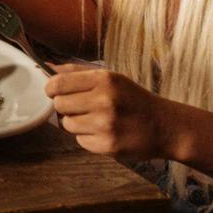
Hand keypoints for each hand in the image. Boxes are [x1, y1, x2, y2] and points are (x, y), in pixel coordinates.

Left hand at [45, 67, 176, 161]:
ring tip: (96, 120)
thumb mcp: (111, 78)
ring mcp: (106, 125)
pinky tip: (104, 133)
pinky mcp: (108, 146)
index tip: (56, 92)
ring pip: (67, 124)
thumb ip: (77, 72)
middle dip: (66, 107)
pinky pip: (80, 141)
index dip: (52, 89)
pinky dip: (88, 138)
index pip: (57, 83)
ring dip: (76, 123)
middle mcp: (104, 100)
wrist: (165, 127)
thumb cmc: (134, 100)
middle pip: (59, 104)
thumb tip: (46, 67)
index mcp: (104, 80)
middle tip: (82, 107)